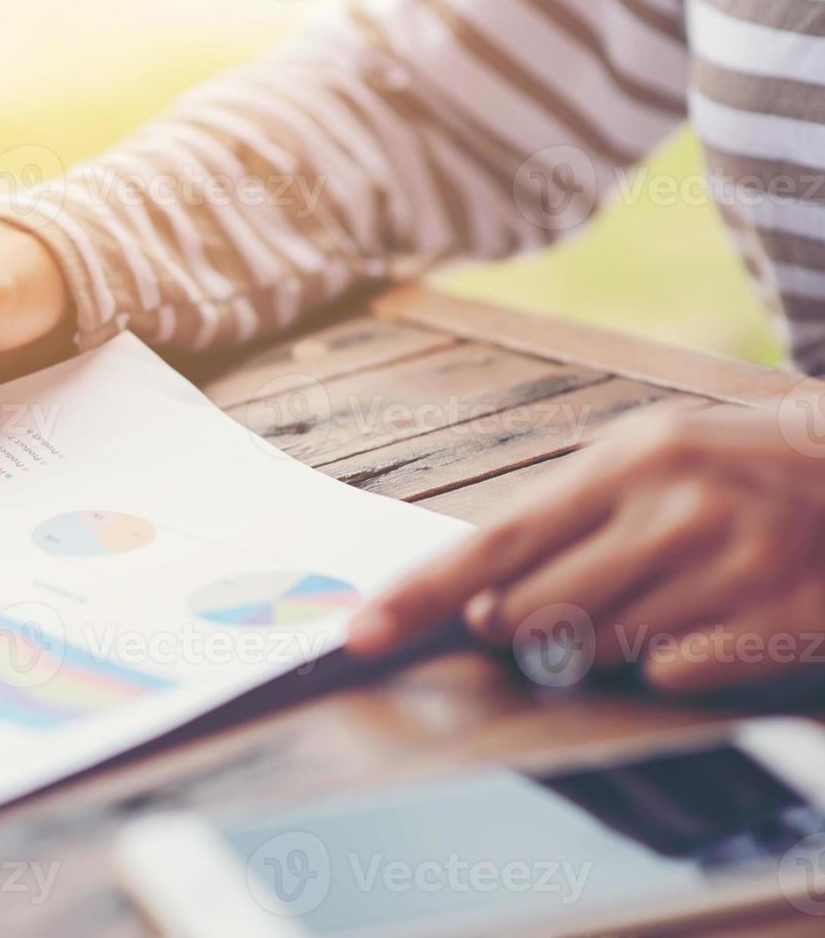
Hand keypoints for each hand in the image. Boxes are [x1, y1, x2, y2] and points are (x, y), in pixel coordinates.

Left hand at [348, 408, 824, 694]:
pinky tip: (715, 612)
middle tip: (582, 587)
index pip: (492, 544)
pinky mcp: (776, 624)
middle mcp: (672, 510)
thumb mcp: (647, 458)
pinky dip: (675, 660)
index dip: (419, 596)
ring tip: (668, 585)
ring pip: (598, 653)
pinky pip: (670, 677)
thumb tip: (475, 605)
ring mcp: (728, 567)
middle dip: (524, 624)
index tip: (359, 633)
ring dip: (611, 639)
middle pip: (530, 615)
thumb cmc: (736, 470)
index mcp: (626, 461)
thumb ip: (559, 523)